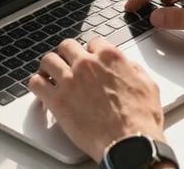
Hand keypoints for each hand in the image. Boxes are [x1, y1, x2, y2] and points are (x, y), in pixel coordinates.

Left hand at [28, 37, 165, 162]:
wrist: (129, 142)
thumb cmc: (140, 119)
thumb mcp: (147, 85)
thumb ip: (134, 70)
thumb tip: (128, 66)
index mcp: (110, 57)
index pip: (93, 42)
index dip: (91, 51)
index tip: (89, 59)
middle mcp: (87, 64)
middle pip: (67, 46)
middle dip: (68, 55)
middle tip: (69, 65)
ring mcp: (70, 80)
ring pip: (48, 60)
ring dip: (49, 67)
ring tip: (51, 75)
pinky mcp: (57, 100)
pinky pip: (36, 83)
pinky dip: (37, 84)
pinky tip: (42, 90)